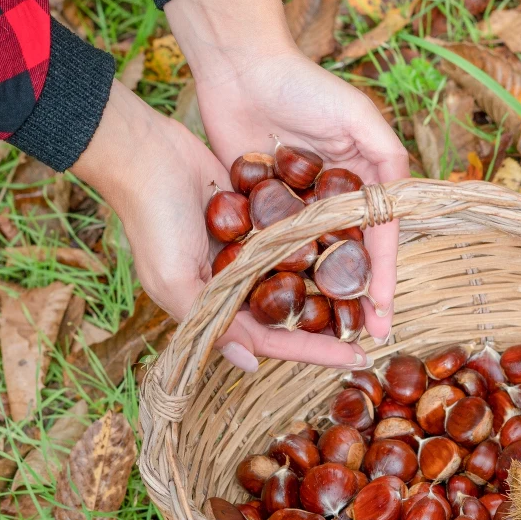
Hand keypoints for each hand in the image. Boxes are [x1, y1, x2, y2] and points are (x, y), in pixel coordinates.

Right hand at [70, 81, 373, 371]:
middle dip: (331, 323)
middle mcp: (236, 281)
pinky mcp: (259, 213)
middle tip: (375, 330)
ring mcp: (249, 247)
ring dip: (332, 282)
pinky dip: (323, 241)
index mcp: (216, 305)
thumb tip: (250, 366)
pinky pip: (298, 234)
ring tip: (374, 291)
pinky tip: (359, 244)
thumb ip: (213, 323)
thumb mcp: (175, 280)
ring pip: (300, 274)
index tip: (357, 358)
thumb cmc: (152, 220)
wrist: (145, 153)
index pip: (274, 339)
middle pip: (293, 312)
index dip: (315, 351)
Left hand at [165, 0, 409, 344]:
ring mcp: (296, 206)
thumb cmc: (303, 86)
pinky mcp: (259, 208)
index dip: (385, 274)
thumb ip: (386, 155)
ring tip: (328, 333)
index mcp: (362, 180)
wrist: (239, 69)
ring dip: (322, 296)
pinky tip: (283, 307)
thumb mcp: (357, 116)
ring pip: (314, 261)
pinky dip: (280, 275)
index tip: (385, 310)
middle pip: (350, 257)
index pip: (379, 237)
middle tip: (365, 336)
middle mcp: (333, 199)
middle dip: (359, 297)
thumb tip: (404, 204)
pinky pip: (273, 249)